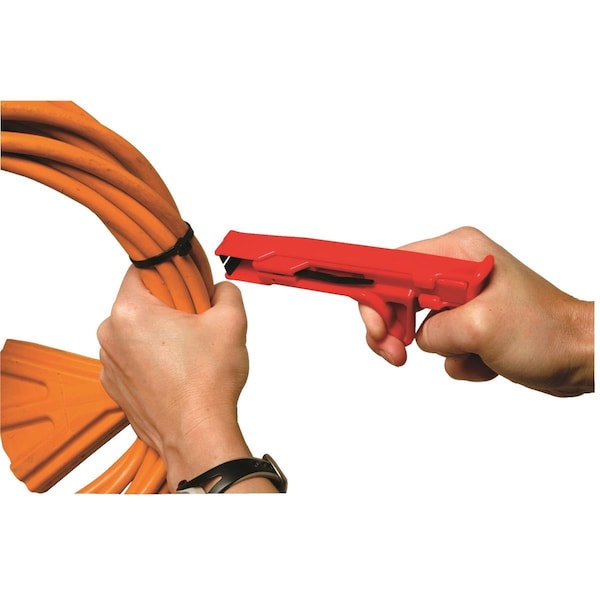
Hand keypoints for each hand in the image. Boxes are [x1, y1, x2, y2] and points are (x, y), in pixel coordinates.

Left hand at [97, 266, 274, 491]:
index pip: (141, 270)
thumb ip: (226, 291)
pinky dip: (151, 359)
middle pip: (140, 303)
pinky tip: (178, 370)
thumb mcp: (231, 321)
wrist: (197, 434)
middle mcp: (110, 336)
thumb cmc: (206, 385)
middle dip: (167, 307)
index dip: (168, 272)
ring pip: (136, 332)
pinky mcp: (115, 386)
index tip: (184, 281)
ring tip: (189, 351)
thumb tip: (220, 289)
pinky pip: (132, 359)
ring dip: (159, 334)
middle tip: (195, 321)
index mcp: (130, 312)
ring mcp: (109, 364)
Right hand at [359, 227, 593, 396]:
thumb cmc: (547, 332)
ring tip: (469, 356)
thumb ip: (434, 330)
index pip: (394, 264)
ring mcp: (461, 299)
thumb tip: (417, 339)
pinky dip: (457, 359)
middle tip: (394, 354)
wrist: (581, 356)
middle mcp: (454, 270)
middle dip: (395, 329)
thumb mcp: (481, 327)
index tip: (370, 320)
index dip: (373, 291)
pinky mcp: (468, 323)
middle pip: (396, 296)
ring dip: (438, 349)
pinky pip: (439, 345)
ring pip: (416, 326)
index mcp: (456, 253)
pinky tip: (487, 360)